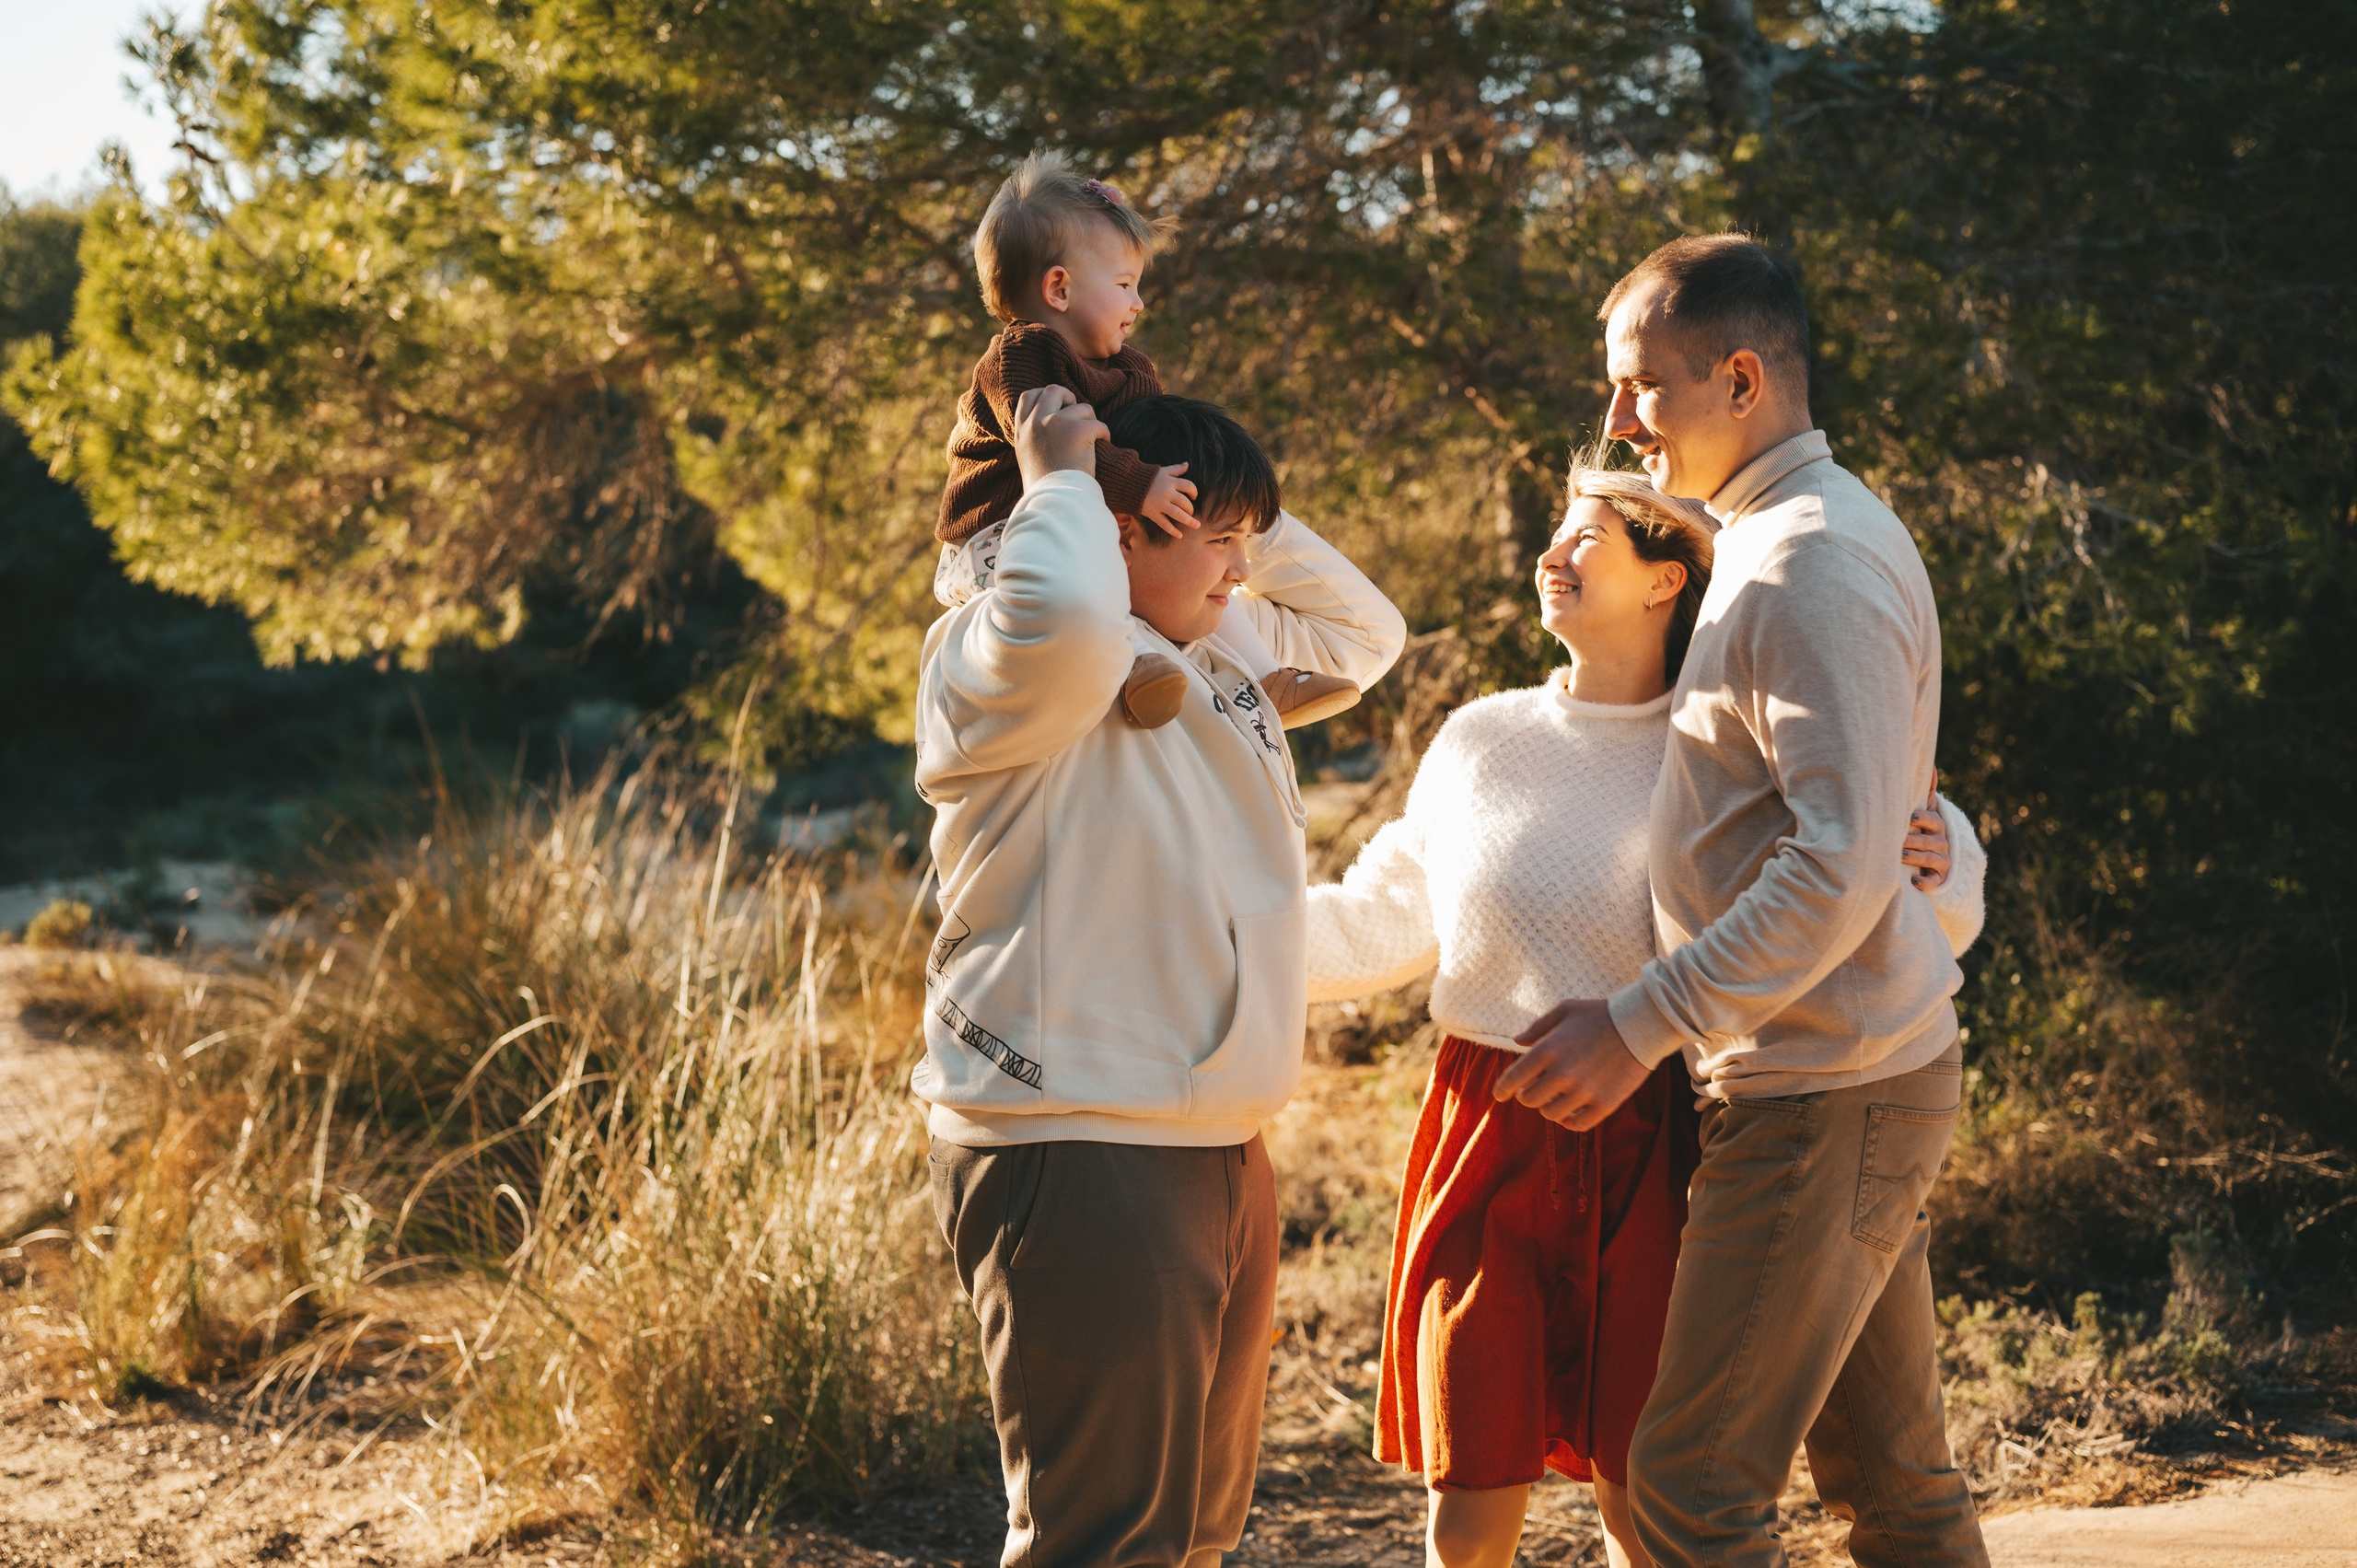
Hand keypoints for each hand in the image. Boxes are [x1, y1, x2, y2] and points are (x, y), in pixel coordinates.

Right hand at [1012, 385, 1107, 489]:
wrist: (1055, 502)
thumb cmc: (1046, 486)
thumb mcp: (1028, 456)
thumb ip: (1034, 435)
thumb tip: (1048, 419)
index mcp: (1022, 430)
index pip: (1029, 396)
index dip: (1045, 395)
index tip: (1057, 405)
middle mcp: (1036, 422)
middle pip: (1054, 390)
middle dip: (1069, 398)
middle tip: (1078, 416)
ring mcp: (1056, 423)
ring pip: (1082, 408)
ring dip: (1090, 422)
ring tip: (1089, 443)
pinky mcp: (1078, 430)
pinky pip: (1099, 424)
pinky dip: (1104, 435)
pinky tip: (1101, 447)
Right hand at [1138, 462, 1198, 537]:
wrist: (1127, 484)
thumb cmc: (1146, 477)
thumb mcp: (1162, 471)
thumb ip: (1175, 469)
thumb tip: (1187, 464)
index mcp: (1170, 482)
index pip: (1189, 486)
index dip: (1194, 492)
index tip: (1194, 497)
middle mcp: (1167, 493)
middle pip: (1185, 502)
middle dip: (1190, 509)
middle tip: (1191, 512)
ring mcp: (1160, 504)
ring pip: (1178, 514)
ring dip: (1189, 521)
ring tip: (1196, 525)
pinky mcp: (1152, 513)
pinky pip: (1165, 524)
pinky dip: (1173, 530)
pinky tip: (1180, 535)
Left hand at [1493, 999, 1651, 1129]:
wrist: (1641, 1025)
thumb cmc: (1600, 1014)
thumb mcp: (1565, 1010)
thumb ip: (1538, 1027)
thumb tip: (1517, 1042)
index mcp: (1548, 1049)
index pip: (1513, 1079)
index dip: (1502, 1089)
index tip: (1499, 1095)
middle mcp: (1562, 1074)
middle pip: (1530, 1099)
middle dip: (1528, 1094)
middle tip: (1534, 1089)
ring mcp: (1584, 1092)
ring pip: (1550, 1114)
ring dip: (1548, 1106)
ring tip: (1555, 1097)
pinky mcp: (1604, 1104)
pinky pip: (1576, 1124)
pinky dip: (1568, 1120)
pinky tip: (1569, 1111)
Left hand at [1904, 774, 1949, 891]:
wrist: (1931, 856)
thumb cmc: (1921, 828)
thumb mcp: (1925, 810)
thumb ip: (1926, 790)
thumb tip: (1931, 764)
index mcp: (1937, 826)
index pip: (1933, 820)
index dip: (1923, 819)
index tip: (1910, 816)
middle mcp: (1942, 842)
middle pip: (1931, 841)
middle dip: (1915, 840)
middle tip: (1898, 841)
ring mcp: (1941, 861)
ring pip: (1932, 859)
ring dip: (1916, 857)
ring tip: (1900, 855)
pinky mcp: (1938, 877)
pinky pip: (1935, 881)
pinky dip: (1926, 882)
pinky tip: (1915, 882)